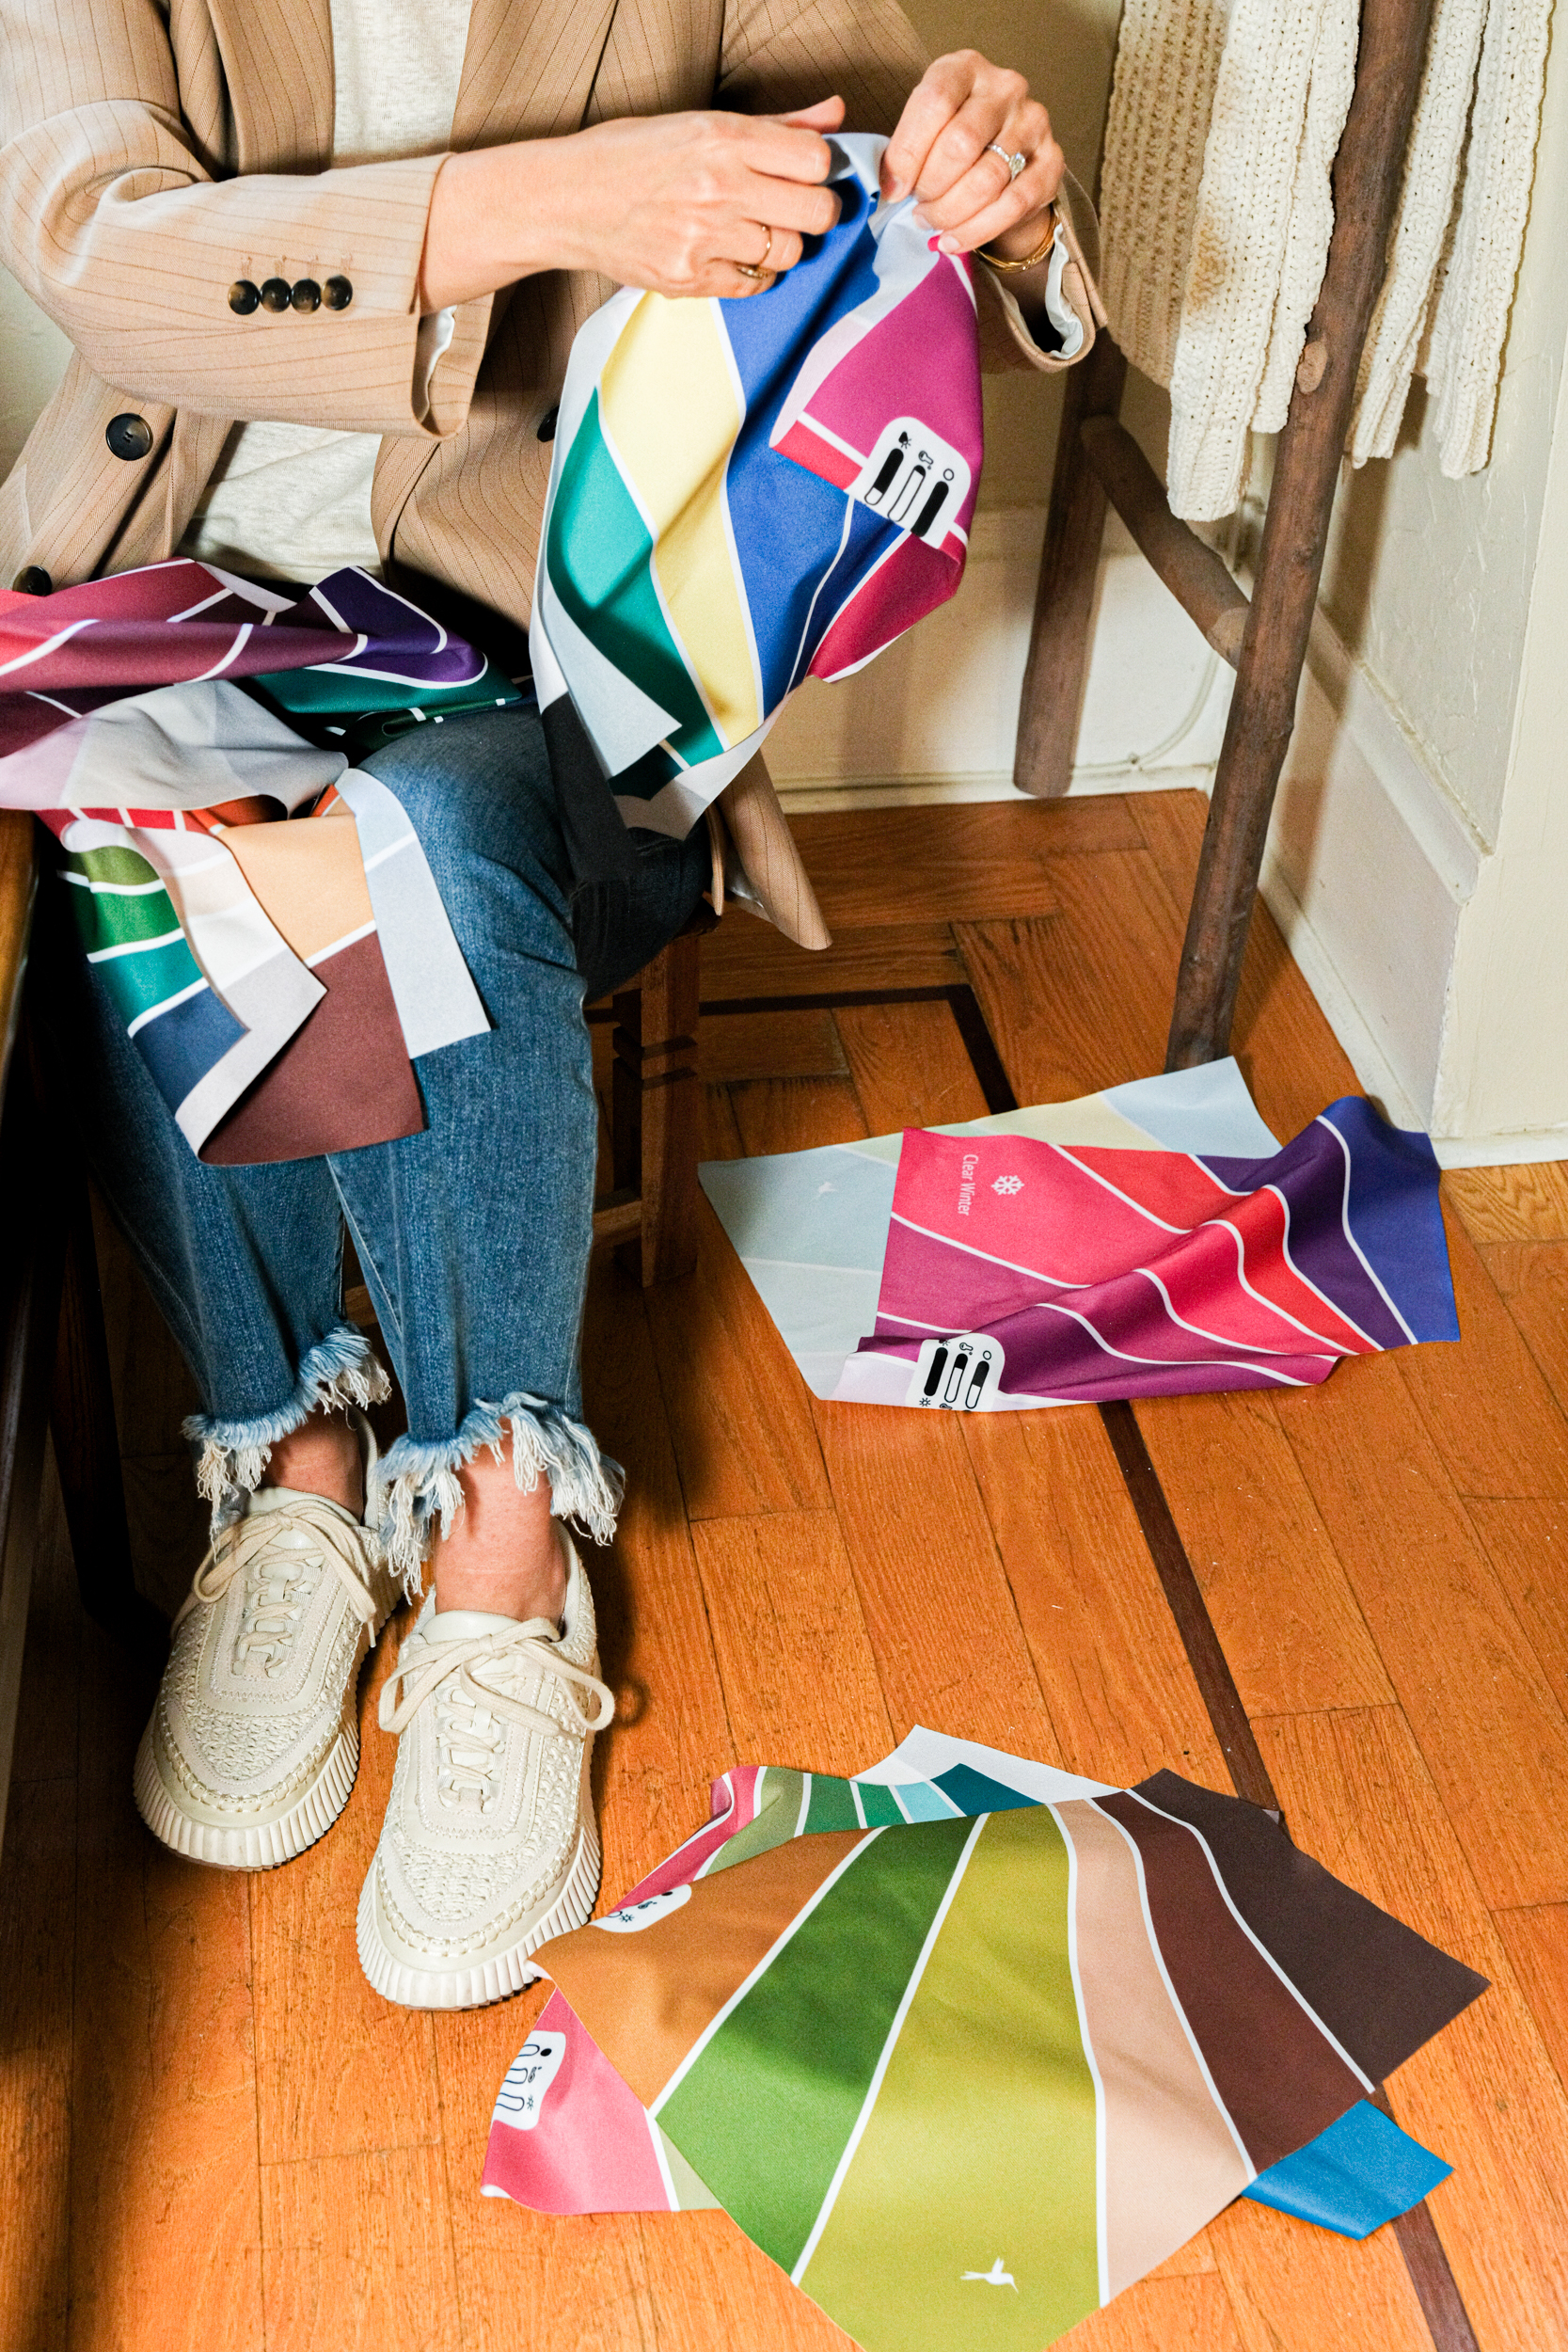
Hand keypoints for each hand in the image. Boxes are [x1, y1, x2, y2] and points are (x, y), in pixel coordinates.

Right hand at [421, 98, 845, 308]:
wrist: (568, 199)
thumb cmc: (635, 155)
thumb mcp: (702, 123)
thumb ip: (776, 125)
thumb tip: (834, 115)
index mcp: (724, 137)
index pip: (816, 161)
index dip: (820, 171)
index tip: (805, 175)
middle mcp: (718, 186)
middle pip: (816, 213)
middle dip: (815, 213)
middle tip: (793, 210)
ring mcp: (704, 237)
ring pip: (789, 253)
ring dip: (781, 246)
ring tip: (751, 231)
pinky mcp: (690, 277)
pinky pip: (754, 285)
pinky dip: (752, 274)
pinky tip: (729, 255)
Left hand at [882, 52, 1063, 264]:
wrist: (1005, 161)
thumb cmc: (953, 142)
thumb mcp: (925, 130)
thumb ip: (906, 150)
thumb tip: (891, 188)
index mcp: (966, 68)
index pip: (934, 102)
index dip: (908, 153)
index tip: (894, 189)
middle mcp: (1005, 88)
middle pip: (961, 143)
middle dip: (931, 187)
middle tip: (918, 209)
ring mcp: (1033, 122)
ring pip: (986, 179)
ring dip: (951, 213)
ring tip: (932, 223)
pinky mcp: (1052, 161)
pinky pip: (1012, 205)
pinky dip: (976, 230)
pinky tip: (953, 241)